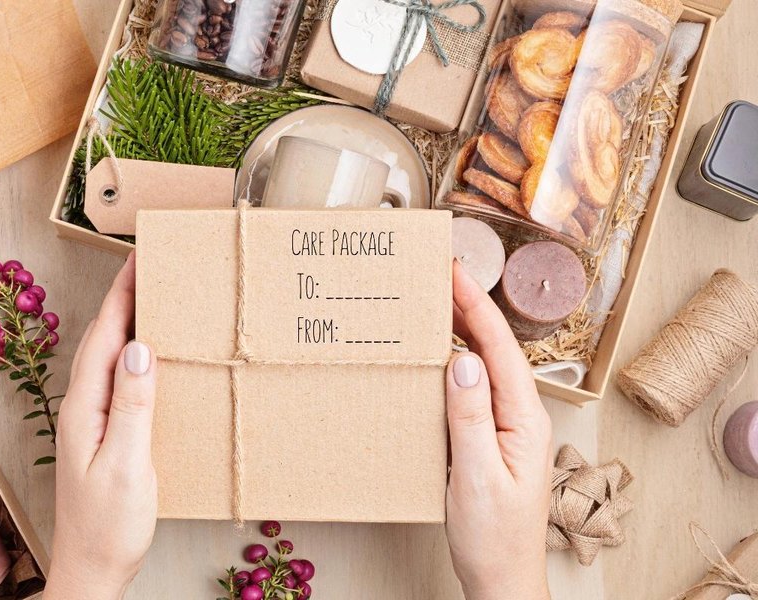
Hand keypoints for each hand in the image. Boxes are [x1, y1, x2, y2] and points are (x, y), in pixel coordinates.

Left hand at [45, 254, 156, 599]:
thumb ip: (132, 405)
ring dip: (129, 325)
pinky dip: (134, 358)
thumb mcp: (126, 464)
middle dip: (125, 299)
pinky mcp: (103, 436)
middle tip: (151, 266)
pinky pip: (118, 382)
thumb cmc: (108, 526)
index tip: (139, 258)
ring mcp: (91, 422)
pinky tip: (153, 360)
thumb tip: (140, 347)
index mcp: (84, 407)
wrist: (91, 570)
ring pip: (109, 359)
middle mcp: (82, 407)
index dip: (122, 295)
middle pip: (103, 340)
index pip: (105, 336)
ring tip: (155, 299)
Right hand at [446, 261, 553, 599]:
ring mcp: (505, 430)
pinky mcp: (488, 442)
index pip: (499, 350)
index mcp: (523, 421)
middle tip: (438, 275)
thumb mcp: (475, 476)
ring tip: (433, 305)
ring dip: (460, 334)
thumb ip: (470, 418)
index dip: (477, 307)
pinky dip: (451, 367)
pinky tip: (434, 362)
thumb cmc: (493, 537)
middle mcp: (519, 418)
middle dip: (469, 309)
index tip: (454, 273)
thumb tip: (461, 363)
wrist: (501, 581)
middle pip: (494, 351)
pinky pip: (471, 393)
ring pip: (482, 369)